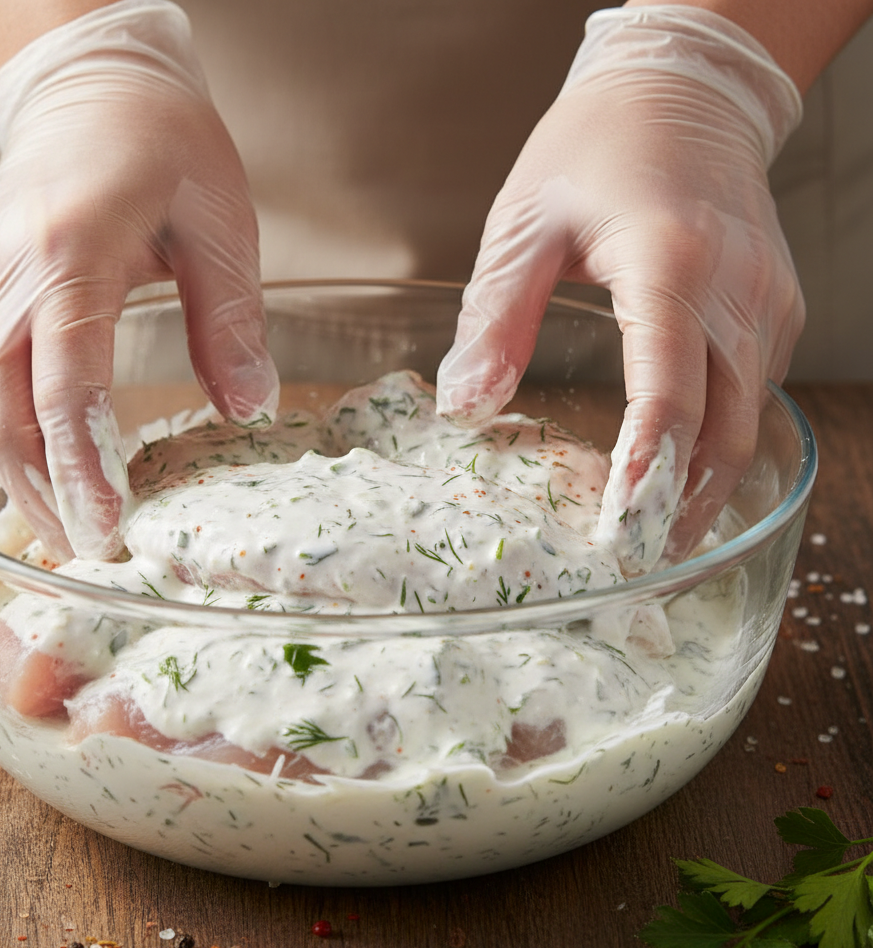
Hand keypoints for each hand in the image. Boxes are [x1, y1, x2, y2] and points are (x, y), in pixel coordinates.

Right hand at [0, 0, 277, 559]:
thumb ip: (230, 318)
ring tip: (78, 535)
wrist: (88, 85)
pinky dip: (22, 440)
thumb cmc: (162, 142)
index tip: (108, 529)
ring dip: (30, 480)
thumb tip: (250, 407)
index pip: (66, 384)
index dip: (83, 467)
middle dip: (48, 497)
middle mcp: (7, 276)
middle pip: (7, 417)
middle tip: (95, 556)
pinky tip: (57, 475)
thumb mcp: (220, 219)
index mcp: (70, 250)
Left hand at [436, 7, 803, 573]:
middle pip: (725, 428)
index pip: (669, 394)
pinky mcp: (775, 306)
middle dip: (685, 503)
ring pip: (750, 419)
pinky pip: (757, 389)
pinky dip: (722, 438)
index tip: (622, 531)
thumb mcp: (524, 223)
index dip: (647, 471)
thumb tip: (466, 405)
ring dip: (708, 482)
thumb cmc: (595, 148)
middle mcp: (736, 290)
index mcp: (670, 265)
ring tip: (660, 534)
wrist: (683, 91)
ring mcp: (767, 300)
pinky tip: (683, 469)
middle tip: (641, 563)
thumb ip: (495, 318)